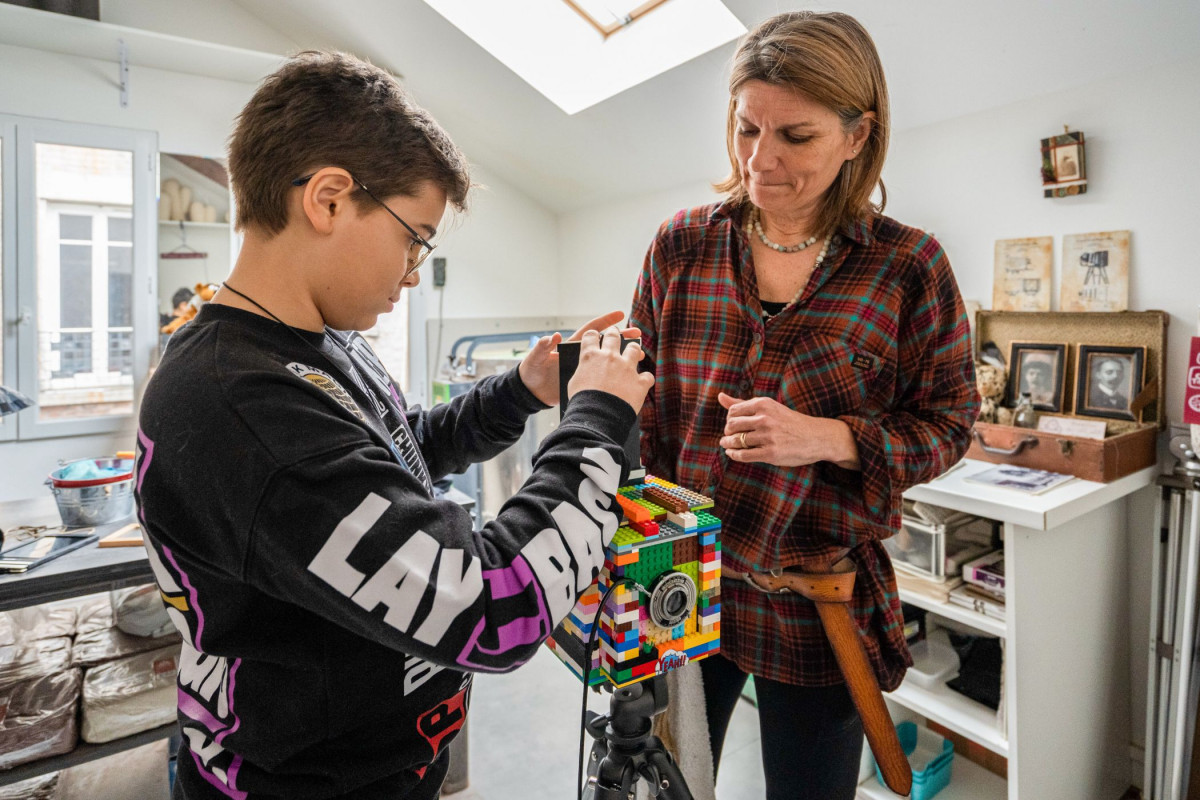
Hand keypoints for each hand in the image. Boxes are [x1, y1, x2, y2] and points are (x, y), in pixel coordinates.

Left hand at [518, 310, 640, 405]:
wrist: (531, 392)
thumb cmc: (532, 372)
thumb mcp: (535, 359)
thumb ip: (542, 347)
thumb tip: (552, 336)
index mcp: (571, 346)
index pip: (591, 330)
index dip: (605, 321)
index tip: (620, 314)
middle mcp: (581, 355)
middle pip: (605, 343)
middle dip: (621, 337)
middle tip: (637, 333)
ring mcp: (585, 368)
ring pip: (608, 360)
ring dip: (622, 356)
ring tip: (639, 355)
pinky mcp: (585, 381)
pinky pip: (604, 377)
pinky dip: (616, 376)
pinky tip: (628, 377)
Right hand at [568, 329, 653, 413]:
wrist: (597, 417)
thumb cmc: (582, 401)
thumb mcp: (575, 382)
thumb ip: (583, 371)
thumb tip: (587, 370)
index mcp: (590, 356)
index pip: (591, 335)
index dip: (593, 335)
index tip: (595, 336)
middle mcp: (609, 357)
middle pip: (613, 336)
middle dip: (614, 333)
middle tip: (615, 333)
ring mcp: (626, 367)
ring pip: (634, 349)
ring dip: (634, 350)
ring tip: (633, 352)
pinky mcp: (639, 381)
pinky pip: (647, 376)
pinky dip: (645, 380)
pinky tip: (642, 383)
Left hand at [717, 392, 859, 468]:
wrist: (816, 437)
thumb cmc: (789, 421)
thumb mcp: (769, 408)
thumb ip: (743, 403)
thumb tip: (720, 396)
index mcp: (764, 404)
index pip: (733, 411)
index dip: (729, 419)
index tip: (732, 425)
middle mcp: (765, 419)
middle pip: (732, 426)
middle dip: (727, 432)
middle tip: (728, 436)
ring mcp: (768, 436)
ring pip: (737, 441)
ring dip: (728, 444)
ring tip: (727, 444)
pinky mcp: (771, 453)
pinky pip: (744, 455)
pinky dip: (734, 455)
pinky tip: (732, 453)